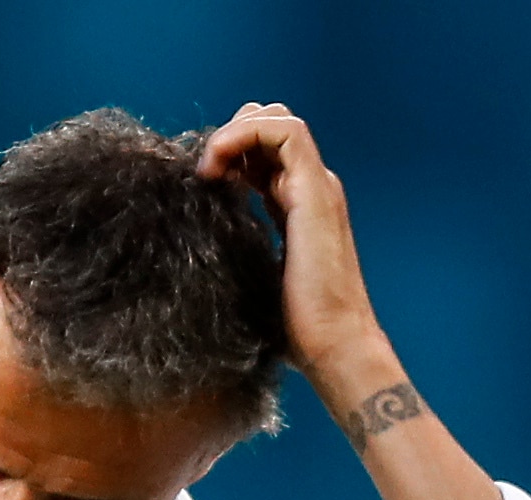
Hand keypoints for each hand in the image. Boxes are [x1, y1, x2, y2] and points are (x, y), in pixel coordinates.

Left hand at [195, 103, 395, 398]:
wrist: (334, 348)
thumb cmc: (296, 332)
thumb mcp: (253, 280)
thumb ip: (238, 252)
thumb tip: (196, 247)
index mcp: (297, 207)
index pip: (262, 154)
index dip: (228, 154)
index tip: (200, 184)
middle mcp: (310, 189)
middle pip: (272, 125)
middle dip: (231, 135)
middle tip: (204, 173)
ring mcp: (317, 187)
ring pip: (278, 120)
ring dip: (234, 131)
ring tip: (209, 168)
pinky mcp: (315, 191)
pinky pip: (284, 132)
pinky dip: (244, 135)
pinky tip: (219, 167)